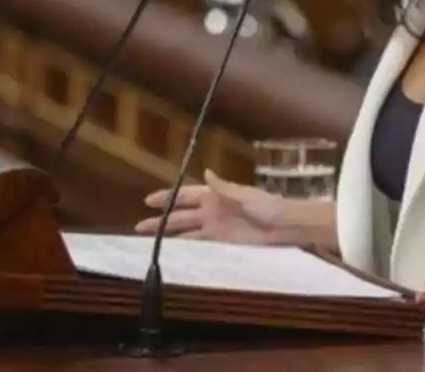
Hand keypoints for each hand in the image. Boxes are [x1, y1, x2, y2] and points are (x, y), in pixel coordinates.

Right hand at [134, 168, 285, 243]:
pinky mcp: (223, 242)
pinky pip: (200, 244)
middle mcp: (211, 211)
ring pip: (187, 231)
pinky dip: (187, 247)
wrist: (285, 226)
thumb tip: (206, 172)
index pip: (185, 195)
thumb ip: (223, 187)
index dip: (167, 197)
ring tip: (151, 242)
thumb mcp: (244, 195)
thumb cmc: (267, 206)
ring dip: (170, 235)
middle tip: (139, 227)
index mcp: (214, 195)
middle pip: (181, 216)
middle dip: (161, 220)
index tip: (148, 201)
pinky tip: (174, 252)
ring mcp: (216, 227)